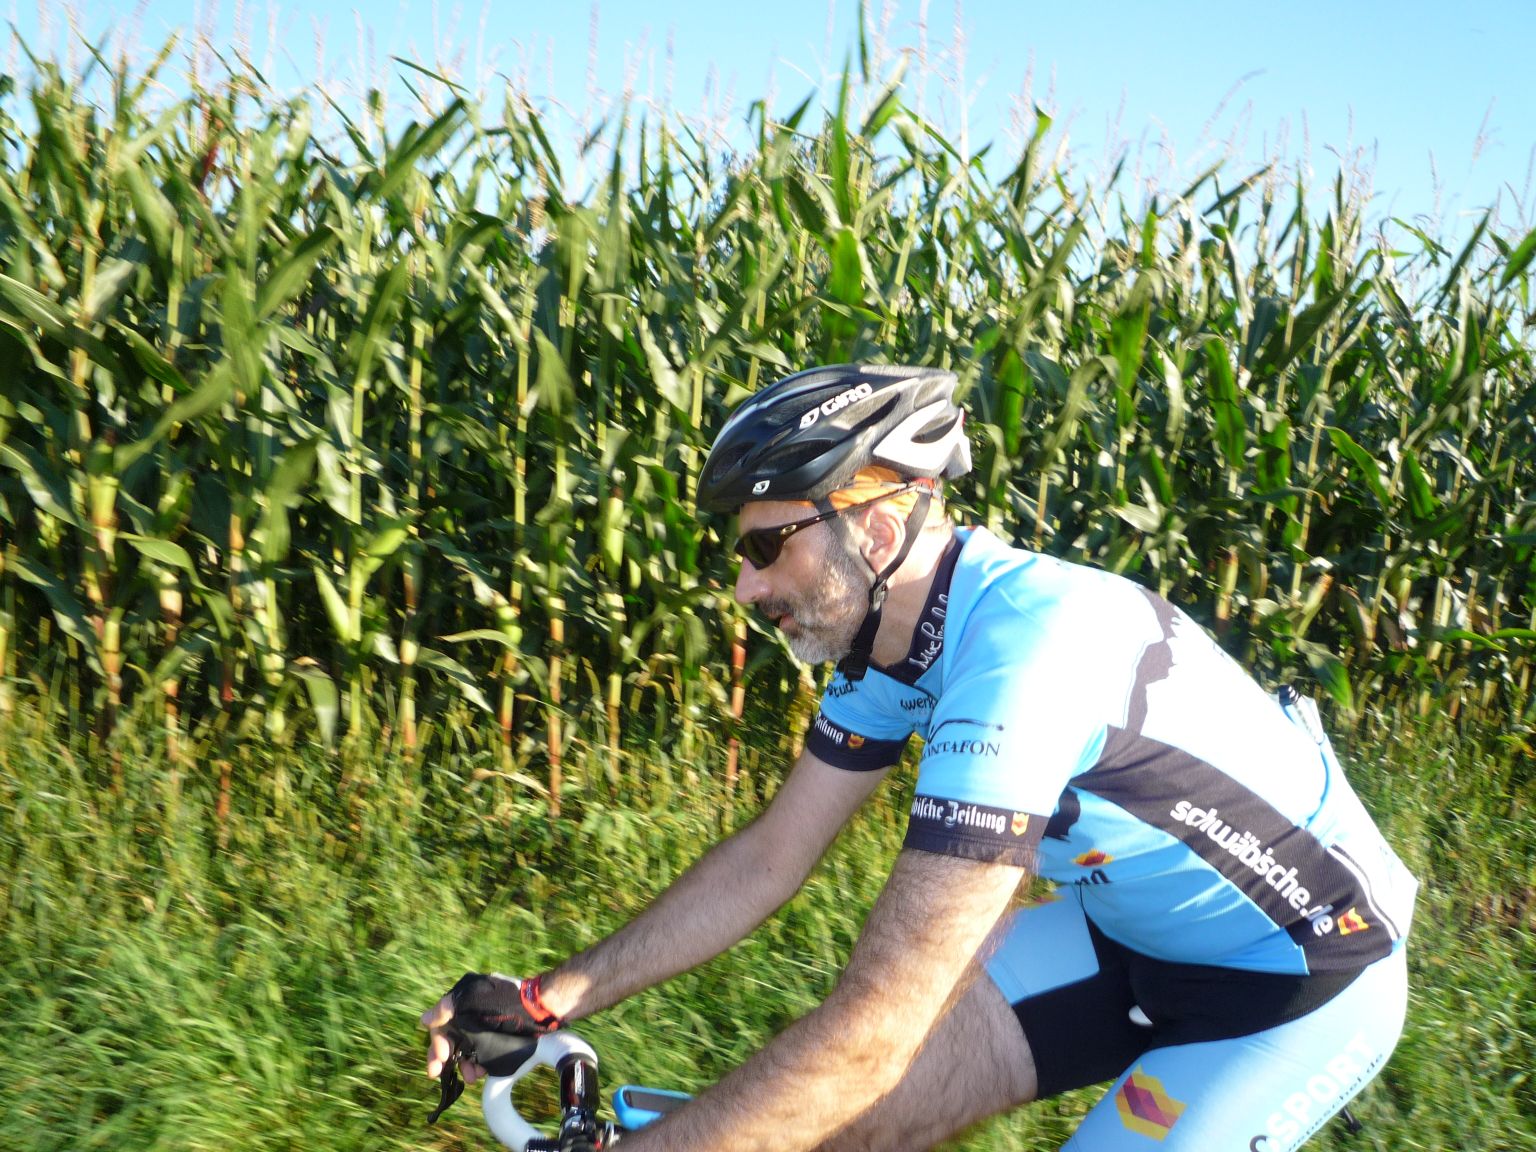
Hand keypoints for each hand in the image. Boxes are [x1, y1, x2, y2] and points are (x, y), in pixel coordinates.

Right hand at [422, 973, 563, 1080]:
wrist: (540, 1008)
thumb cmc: (505, 1000)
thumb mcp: (472, 997)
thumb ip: (447, 1008)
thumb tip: (425, 1019)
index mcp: (463, 1002)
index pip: (441, 1024)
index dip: (437, 1042)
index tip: (442, 1057)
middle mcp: (471, 1015)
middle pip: (450, 1039)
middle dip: (444, 1058)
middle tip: (437, 1073)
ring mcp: (484, 1028)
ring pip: (465, 1050)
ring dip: (463, 1064)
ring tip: (470, 1077)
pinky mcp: (497, 1040)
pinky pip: (481, 1054)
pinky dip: (478, 1064)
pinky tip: (481, 1073)